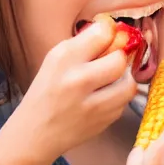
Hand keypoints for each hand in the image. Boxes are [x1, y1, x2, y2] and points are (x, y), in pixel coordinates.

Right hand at [0, 19, 137, 164]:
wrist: (34, 134)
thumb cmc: (47, 91)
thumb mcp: (56, 59)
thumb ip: (85, 44)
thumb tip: (115, 30)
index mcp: (64, 58)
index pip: (103, 33)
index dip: (110, 32)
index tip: (108, 36)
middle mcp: (78, 80)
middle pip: (120, 59)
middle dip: (119, 58)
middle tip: (111, 61)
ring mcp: (92, 104)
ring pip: (129, 84)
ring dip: (124, 80)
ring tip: (112, 80)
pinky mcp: (102, 122)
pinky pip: (124, 103)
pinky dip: (118, 98)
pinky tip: (104, 97)